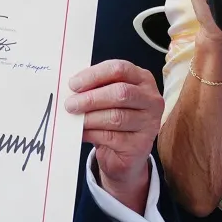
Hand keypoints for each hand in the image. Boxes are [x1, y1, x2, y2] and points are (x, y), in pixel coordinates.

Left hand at [64, 60, 162, 212]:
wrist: (124, 152)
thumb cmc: (113, 115)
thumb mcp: (107, 96)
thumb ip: (95, 88)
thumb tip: (72, 87)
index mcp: (142, 79)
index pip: (120, 69)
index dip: (95, 75)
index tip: (74, 84)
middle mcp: (151, 100)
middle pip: (120, 93)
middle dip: (91, 98)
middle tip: (71, 104)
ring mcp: (149, 123)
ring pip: (116, 116)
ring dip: (90, 118)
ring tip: (74, 118)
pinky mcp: (141, 145)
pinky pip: (112, 137)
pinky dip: (92, 133)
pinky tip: (82, 132)